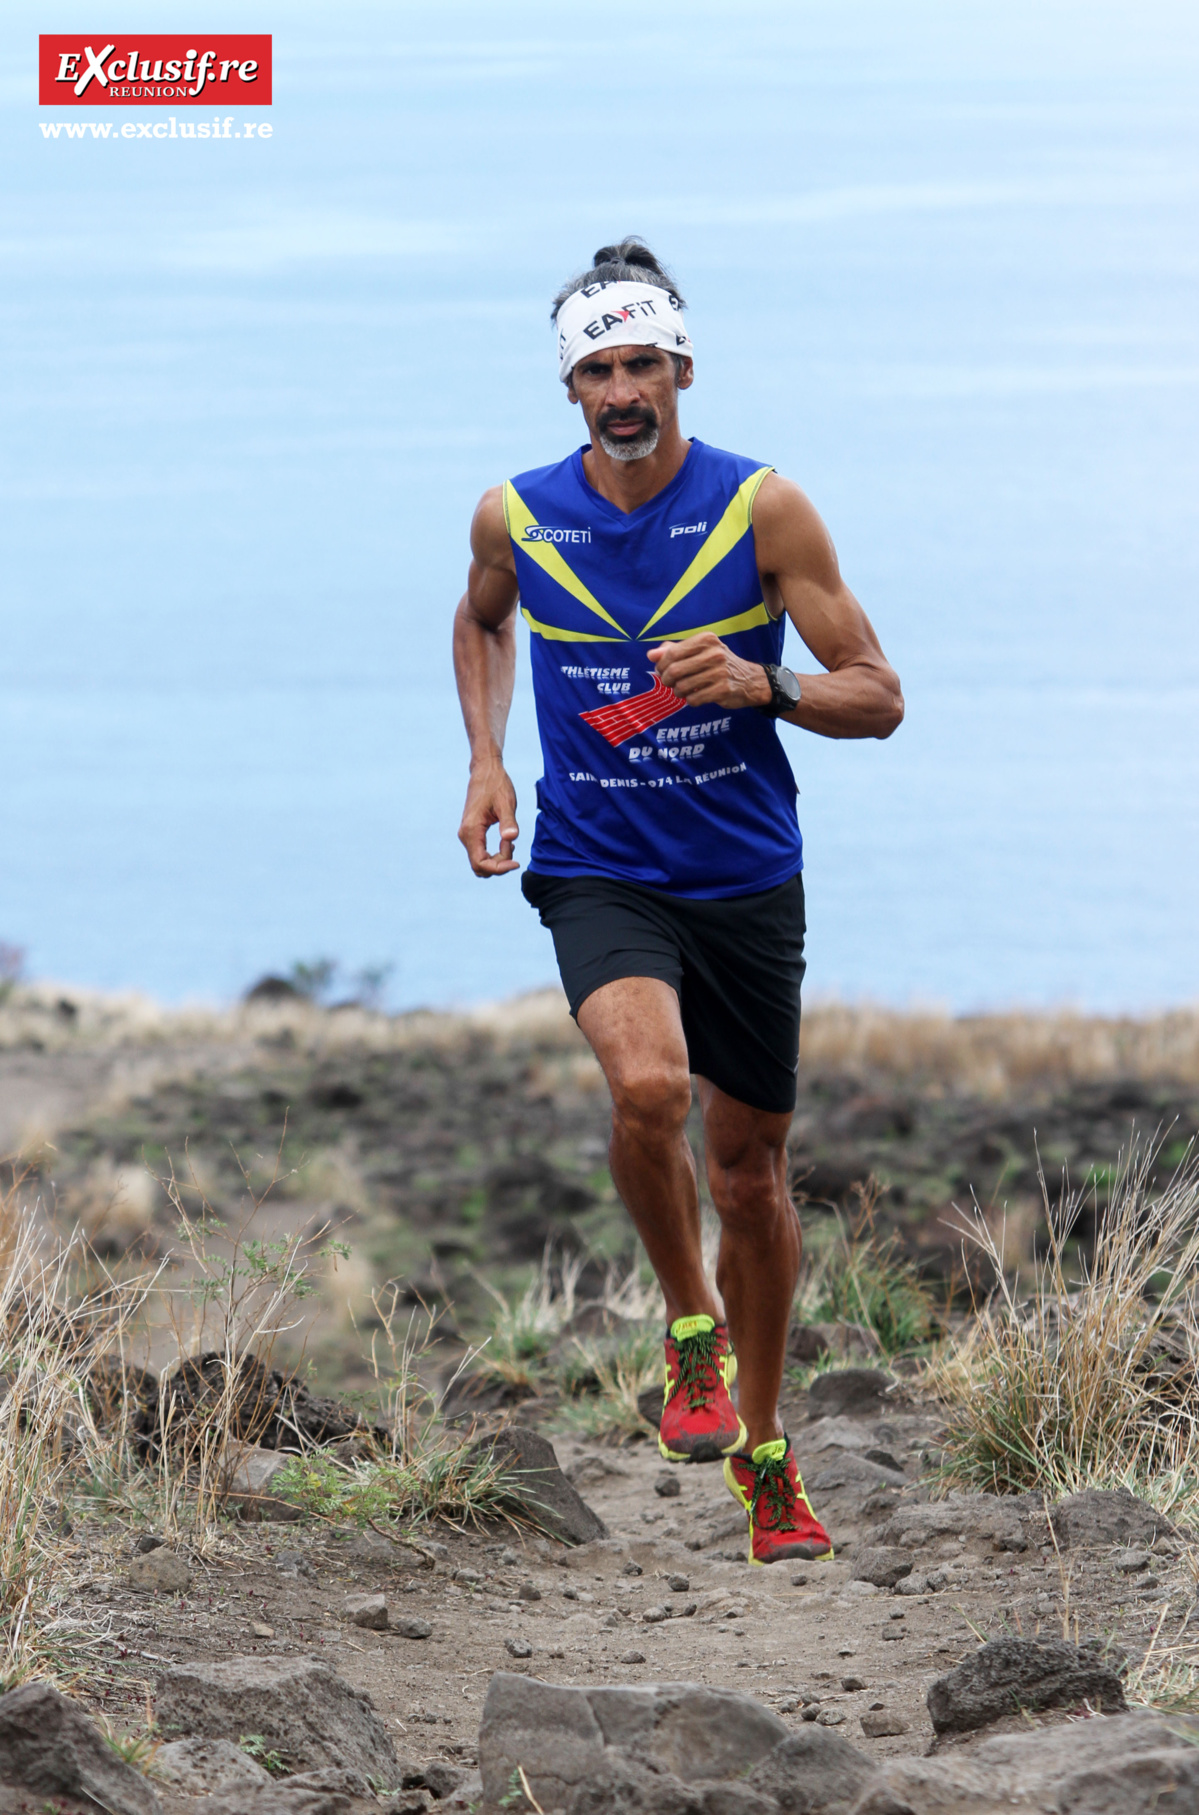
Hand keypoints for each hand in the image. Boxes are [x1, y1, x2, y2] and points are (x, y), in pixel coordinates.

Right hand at [458, 762, 519, 876]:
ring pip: (479, 862)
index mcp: (472, 830)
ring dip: (497, 860)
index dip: (499, 868)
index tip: (516, 862)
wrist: (485, 771)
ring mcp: (467, 835)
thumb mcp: (506, 802)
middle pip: (479, 866)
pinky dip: (494, 854)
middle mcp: (465, 835)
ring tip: (510, 844)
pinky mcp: (471, 833)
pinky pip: (480, 853)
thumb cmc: (497, 785)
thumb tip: (511, 839)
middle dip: (499, 865)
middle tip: (514, 848)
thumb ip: (508, 821)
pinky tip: (507, 842)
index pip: (481, 863)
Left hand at [647, 633, 771, 709]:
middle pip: (675, 670)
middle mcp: (714, 653)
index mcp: (707, 639)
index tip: (662, 670)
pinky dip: (690, 700)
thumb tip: (651, 655)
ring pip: (683, 686)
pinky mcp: (723, 690)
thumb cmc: (719, 664)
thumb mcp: (700, 651)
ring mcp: (720, 672)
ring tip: (684, 690)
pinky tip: (696, 696)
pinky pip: (694, 699)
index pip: (672, 653)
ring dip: (678, 692)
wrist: (750, 680)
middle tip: (670, 683)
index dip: (661, 665)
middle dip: (667, 680)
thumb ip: (674, 650)